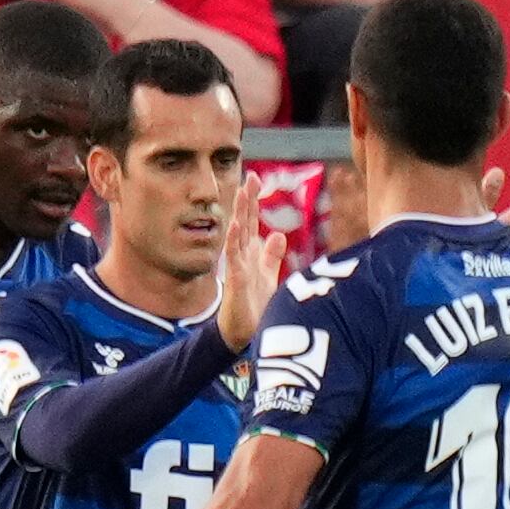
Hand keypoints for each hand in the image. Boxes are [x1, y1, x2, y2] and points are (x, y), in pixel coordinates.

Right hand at [216, 176, 289, 350]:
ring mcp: (237, 267)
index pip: (250, 221)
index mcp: (250, 253)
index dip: (253, 201)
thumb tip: (277, 234)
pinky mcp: (235, 280)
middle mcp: (241, 256)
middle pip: (244, 222)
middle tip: (249, 176)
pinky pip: (233, 258)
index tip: (254, 178)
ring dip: (239, 213)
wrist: (243, 333)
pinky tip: (234, 226)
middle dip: (247, 200)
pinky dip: (233, 241)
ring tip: (242, 193)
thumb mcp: (267, 276)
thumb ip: (271, 255)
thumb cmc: (254, 305)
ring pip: (237, 235)